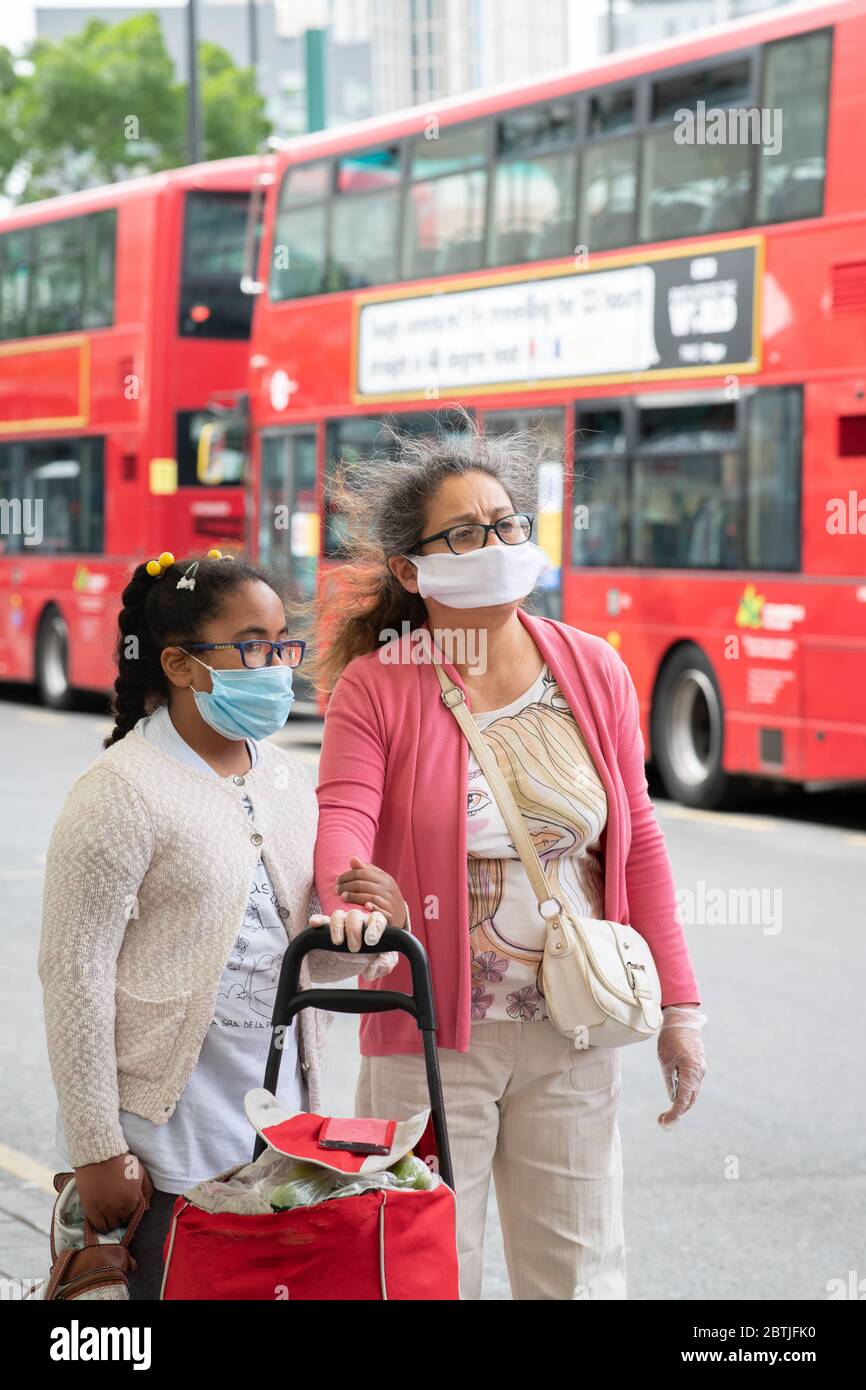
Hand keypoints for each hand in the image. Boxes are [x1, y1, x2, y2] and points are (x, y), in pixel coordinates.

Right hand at [74, 1152, 153, 1233]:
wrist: (99, 1154)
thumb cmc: (122, 1161)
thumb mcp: (141, 1172)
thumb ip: (147, 1190)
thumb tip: (147, 1207)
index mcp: (133, 1200)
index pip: (134, 1217)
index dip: (130, 1212)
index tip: (126, 1207)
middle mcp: (119, 1208)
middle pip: (122, 1222)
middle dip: (121, 1216)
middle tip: (117, 1207)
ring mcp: (104, 1210)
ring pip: (110, 1227)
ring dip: (111, 1221)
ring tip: (108, 1211)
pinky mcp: (90, 1209)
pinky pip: (97, 1226)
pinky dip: (100, 1224)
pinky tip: (100, 1216)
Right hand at [308, 908, 399, 981]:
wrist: (355, 958)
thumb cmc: (371, 955)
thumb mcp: (381, 962)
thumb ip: (384, 964)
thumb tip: (375, 969)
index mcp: (373, 925)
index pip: (377, 919)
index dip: (375, 927)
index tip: (371, 941)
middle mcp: (357, 921)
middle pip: (355, 915)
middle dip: (354, 930)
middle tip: (354, 948)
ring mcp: (341, 923)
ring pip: (338, 915)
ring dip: (337, 927)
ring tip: (337, 942)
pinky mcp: (326, 929)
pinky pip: (321, 920)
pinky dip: (318, 920)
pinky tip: (314, 923)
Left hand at [335, 857, 407, 928]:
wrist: (399, 914)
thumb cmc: (383, 895)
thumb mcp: (377, 882)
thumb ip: (364, 871)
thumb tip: (352, 858)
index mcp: (384, 878)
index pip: (362, 872)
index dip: (346, 876)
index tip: (337, 881)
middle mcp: (388, 888)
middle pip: (363, 884)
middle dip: (346, 886)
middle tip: (335, 890)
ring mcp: (390, 901)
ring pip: (370, 896)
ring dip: (354, 896)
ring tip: (342, 897)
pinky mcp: (391, 915)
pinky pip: (381, 910)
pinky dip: (373, 908)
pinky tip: (364, 907)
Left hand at [657, 1005, 706, 1126]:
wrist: (682, 1021)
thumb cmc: (670, 1039)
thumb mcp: (665, 1061)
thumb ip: (670, 1081)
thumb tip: (673, 1098)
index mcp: (690, 1072)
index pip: (683, 1099)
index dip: (675, 1113)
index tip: (665, 1122)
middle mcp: (699, 1073)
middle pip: (690, 1100)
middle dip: (677, 1112)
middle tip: (662, 1121)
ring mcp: (700, 1070)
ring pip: (693, 1093)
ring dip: (681, 1105)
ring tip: (666, 1114)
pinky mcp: (699, 1067)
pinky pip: (693, 1085)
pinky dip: (685, 1094)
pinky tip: (675, 1099)